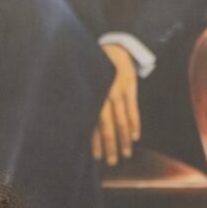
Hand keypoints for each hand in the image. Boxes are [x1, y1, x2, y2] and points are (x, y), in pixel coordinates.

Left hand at [91, 42, 139, 165]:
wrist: (112, 45)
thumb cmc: (93, 66)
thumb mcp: (85, 80)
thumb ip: (82, 99)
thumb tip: (72, 123)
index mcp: (92, 96)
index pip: (94, 124)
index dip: (96, 142)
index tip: (97, 158)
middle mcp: (105, 94)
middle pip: (109, 126)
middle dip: (111, 146)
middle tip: (111, 162)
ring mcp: (119, 91)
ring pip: (122, 120)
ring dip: (124, 139)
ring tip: (125, 154)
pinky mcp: (131, 87)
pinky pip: (133, 109)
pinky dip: (134, 124)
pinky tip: (134, 137)